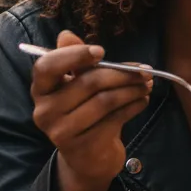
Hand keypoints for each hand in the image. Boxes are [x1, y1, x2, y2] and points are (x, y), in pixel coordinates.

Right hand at [31, 30, 151, 190]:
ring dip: (133, 90)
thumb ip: (76, 60)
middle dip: (123, 73)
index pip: (46, 67)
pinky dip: (134, 106)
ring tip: (148, 85)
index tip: (101, 51)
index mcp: (41, 89)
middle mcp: (44, 110)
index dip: (73, 55)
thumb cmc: (85, 110)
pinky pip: (115, 118)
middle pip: (89, 82)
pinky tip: (143, 101)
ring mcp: (60, 131)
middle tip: (146, 71)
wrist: (89, 156)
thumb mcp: (80, 84)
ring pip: (105, 100)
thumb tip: (66, 34)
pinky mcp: (82, 146)